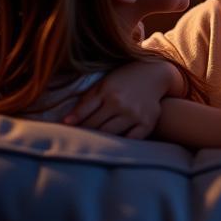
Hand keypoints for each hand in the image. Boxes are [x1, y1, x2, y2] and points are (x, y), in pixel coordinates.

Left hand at [63, 59, 180, 138]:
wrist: (155, 74)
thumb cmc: (124, 79)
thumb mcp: (104, 84)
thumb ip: (86, 101)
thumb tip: (65, 122)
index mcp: (108, 92)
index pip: (84, 114)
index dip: (73, 124)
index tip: (64, 131)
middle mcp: (121, 104)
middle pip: (95, 127)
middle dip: (83, 134)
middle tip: (74, 142)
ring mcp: (135, 115)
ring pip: (110, 135)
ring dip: (99, 141)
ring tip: (90, 145)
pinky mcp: (147, 123)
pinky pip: (131, 140)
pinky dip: (120, 144)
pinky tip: (113, 146)